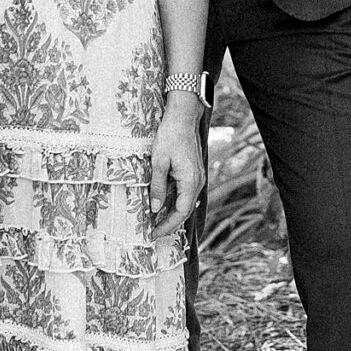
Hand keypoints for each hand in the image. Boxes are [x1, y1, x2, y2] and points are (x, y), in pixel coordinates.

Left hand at [150, 96, 205, 238]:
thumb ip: (158, 187)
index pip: (180, 212)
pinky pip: (185, 192)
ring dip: (171, 212)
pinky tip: (162, 203)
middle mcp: (197, 181)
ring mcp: (197, 177)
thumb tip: (155, 209)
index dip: (167, 225)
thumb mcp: (159, 162)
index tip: (153, 233)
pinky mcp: (193, 172)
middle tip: (153, 231)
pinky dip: (174, 201)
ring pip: (185, 202)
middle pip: (185, 210)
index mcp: (190, 181)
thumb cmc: (170, 136)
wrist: (183, 116)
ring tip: (155, 220)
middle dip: (169, 223)